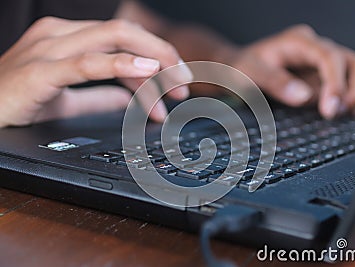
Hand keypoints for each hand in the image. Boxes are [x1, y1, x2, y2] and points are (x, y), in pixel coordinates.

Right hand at [0, 17, 191, 126]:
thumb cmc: (17, 100)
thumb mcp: (68, 98)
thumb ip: (99, 96)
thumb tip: (128, 99)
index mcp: (69, 37)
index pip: (123, 40)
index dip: (155, 60)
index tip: (174, 85)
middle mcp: (62, 34)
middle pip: (126, 32)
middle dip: (163, 55)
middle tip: (184, 84)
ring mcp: (51, 48)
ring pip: (115, 40)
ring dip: (153, 62)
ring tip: (175, 86)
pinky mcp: (43, 70)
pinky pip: (88, 62)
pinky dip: (122, 64)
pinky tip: (148, 70)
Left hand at [228, 25, 354, 118]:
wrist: (239, 70)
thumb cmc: (243, 68)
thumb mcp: (249, 73)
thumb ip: (274, 82)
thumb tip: (304, 97)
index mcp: (299, 42)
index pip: (329, 56)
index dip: (336, 82)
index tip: (332, 107)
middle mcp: (317, 50)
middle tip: (343, 113)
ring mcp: (327, 65)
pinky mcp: (330, 79)